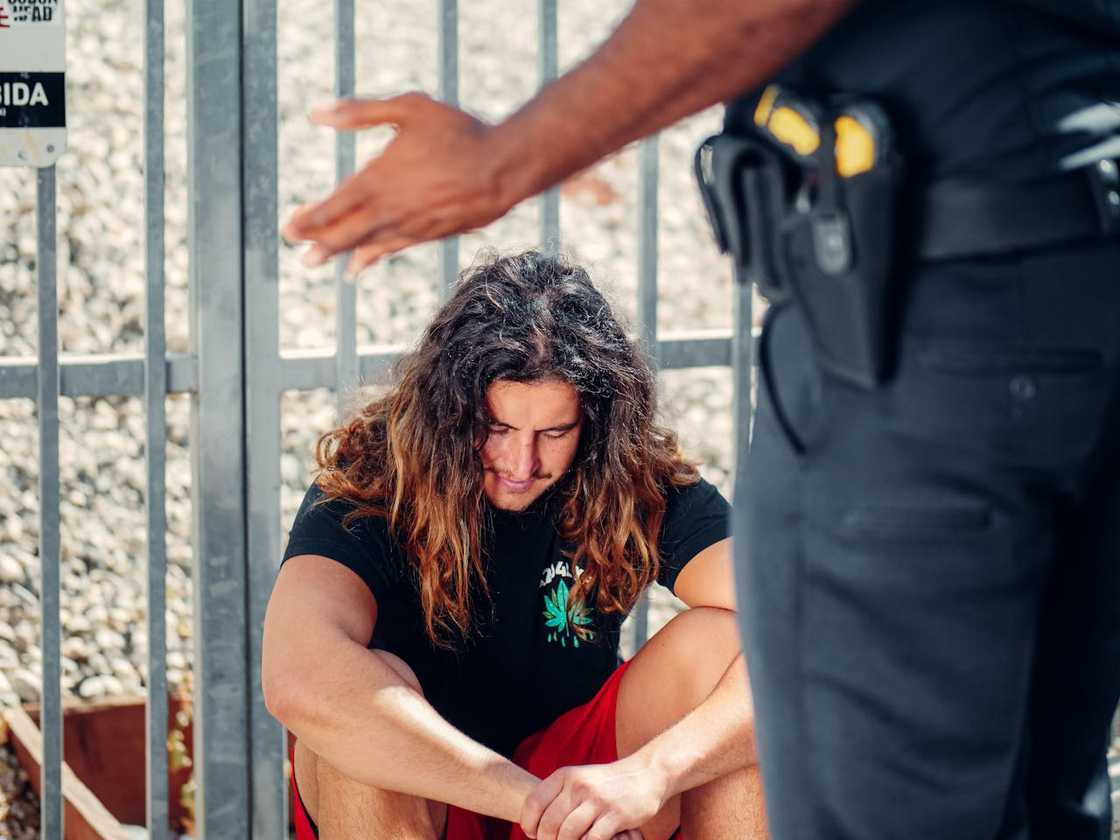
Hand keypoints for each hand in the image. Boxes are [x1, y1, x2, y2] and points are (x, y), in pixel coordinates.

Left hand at [282, 92, 514, 276]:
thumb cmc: (458, 132)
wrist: (503, 168)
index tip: (289, 227)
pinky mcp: (429, 235)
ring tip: (315, 264)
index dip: (310, 219)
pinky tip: (361, 265)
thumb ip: (360, 112)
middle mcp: (390, 209)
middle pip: (345, 232)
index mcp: (379, 178)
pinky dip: (372, 258)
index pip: (334, 205)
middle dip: (318, 243)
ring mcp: (410, 226)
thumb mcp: (409, 109)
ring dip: (340, 254)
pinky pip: (392, 250)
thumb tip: (316, 114)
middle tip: (298, 252)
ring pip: (366, 245)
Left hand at [519, 756, 668, 839]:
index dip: (529, 825)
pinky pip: (591, 839)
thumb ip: (558, 796)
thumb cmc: (607, 784)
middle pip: (549, 824)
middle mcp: (578, 785)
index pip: (533, 803)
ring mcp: (597, 800)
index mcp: (565, 776)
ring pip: (567, 834)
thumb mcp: (579, 779)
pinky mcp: (615, 815)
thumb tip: (534, 825)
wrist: (645, 773)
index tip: (534, 835)